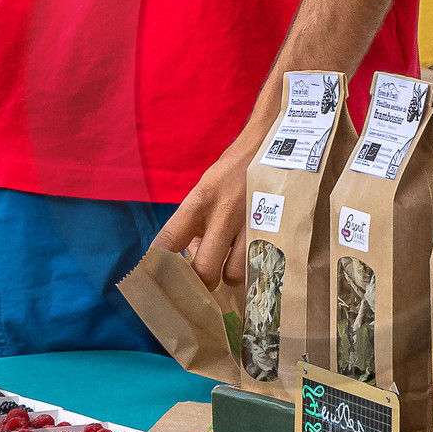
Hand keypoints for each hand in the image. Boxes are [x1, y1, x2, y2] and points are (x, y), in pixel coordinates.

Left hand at [153, 122, 266, 288]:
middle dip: (200, 283)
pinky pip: (259, 266)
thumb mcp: (205, 191)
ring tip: (231, 265)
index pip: (169, 240)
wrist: (274, 148)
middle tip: (201, 281)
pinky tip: (251, 261)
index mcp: (200, 201)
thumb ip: (194, 225)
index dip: (159, 266)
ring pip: (235, 275)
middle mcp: (224, 214)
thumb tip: (193, 257)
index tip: (156, 280)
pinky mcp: (275, 230)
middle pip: (204, 270)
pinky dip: (252, 270)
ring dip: (229, 276)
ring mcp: (251, 224)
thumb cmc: (233, 173)